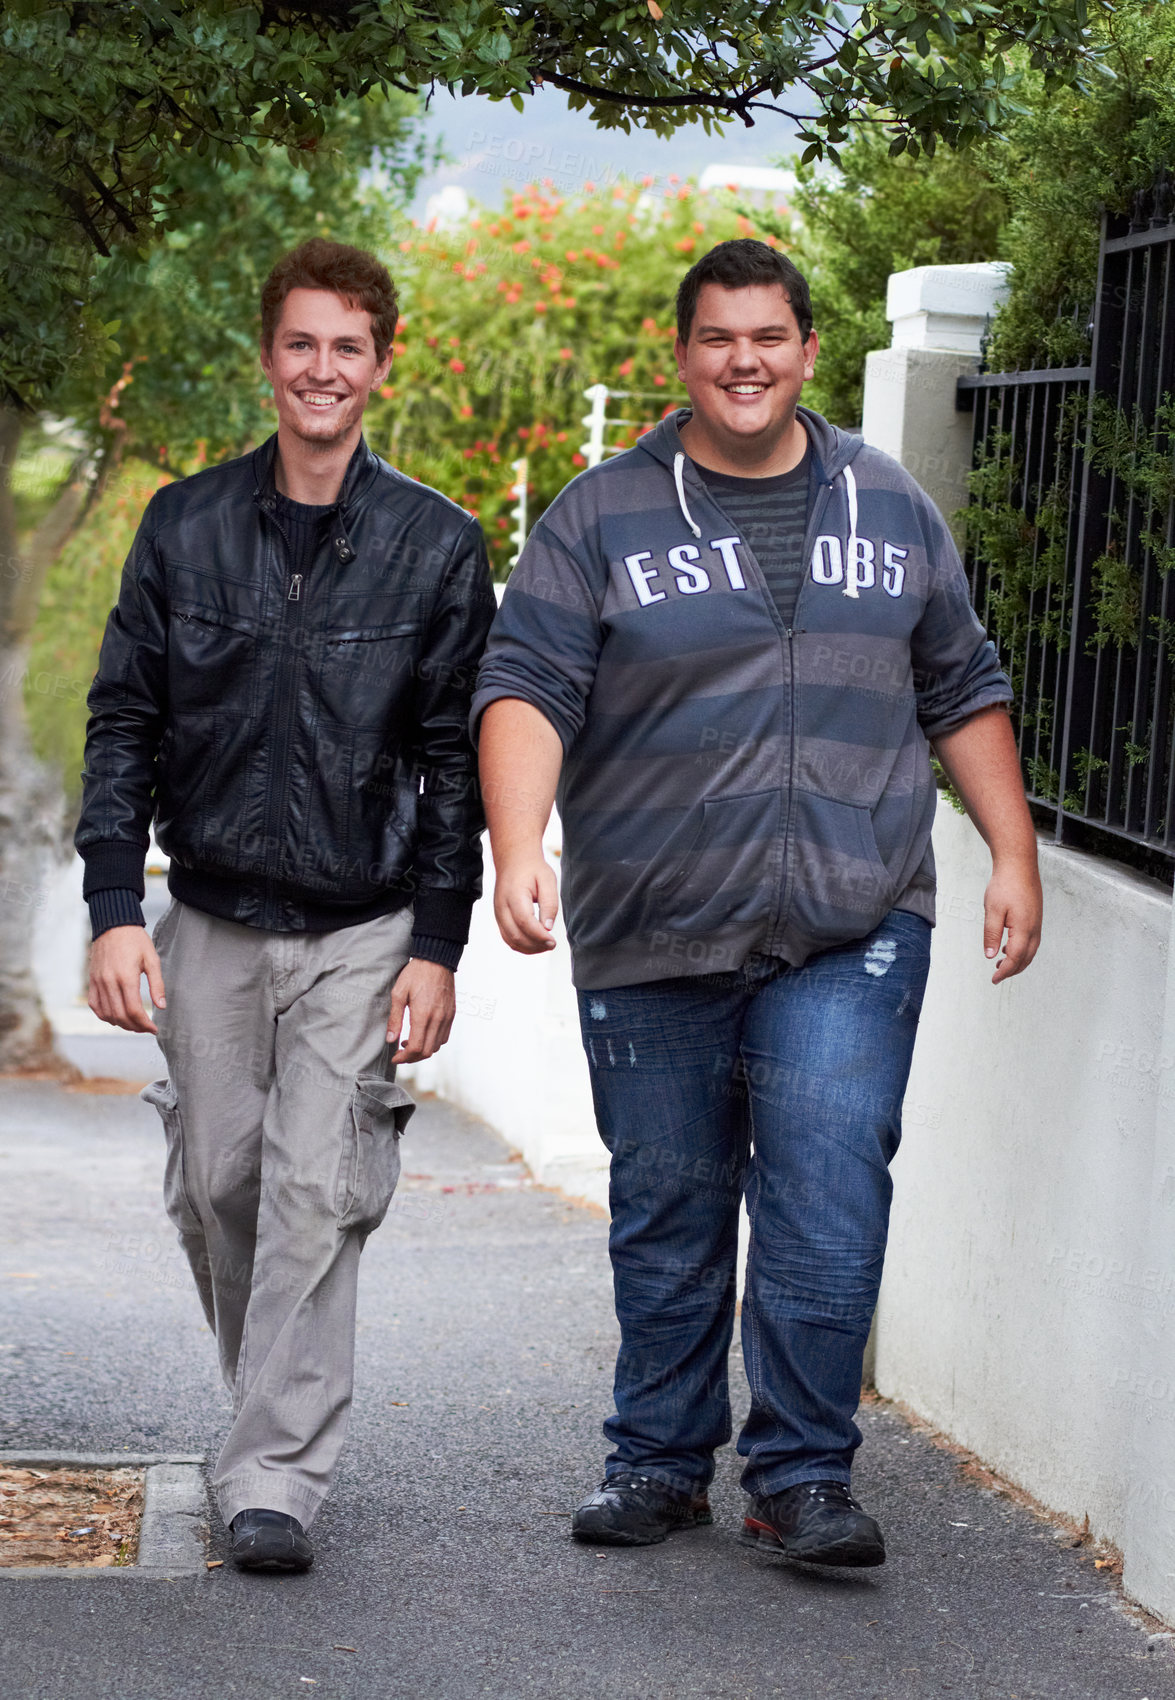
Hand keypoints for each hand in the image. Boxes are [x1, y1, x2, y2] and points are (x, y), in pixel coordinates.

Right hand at [89, 925, 165, 1033]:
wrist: (113, 925)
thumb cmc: (136, 941)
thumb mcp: (152, 959)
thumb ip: (157, 984)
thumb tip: (161, 1006)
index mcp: (126, 977)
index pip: (134, 1010)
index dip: (145, 1024)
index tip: (154, 1029)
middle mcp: (109, 982)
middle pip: (120, 1016)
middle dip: (135, 1027)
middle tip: (146, 1029)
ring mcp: (98, 982)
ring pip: (107, 1014)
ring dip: (121, 1024)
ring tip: (134, 1025)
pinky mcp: (92, 980)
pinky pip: (95, 1005)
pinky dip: (105, 1015)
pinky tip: (117, 1016)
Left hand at [387, 959, 455, 1063]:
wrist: (437, 960)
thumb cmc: (415, 974)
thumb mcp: (398, 993)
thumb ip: (395, 1019)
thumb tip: (390, 1039)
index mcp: (423, 1015)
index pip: (415, 1048)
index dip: (404, 1057)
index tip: (394, 1057)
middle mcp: (438, 1019)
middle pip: (426, 1052)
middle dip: (412, 1058)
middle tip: (400, 1054)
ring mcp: (447, 1017)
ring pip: (436, 1046)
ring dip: (422, 1050)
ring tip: (409, 1042)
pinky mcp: (451, 1014)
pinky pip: (444, 1037)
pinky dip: (433, 1042)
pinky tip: (423, 1034)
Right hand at [493, 853, 557, 953]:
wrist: (514, 860)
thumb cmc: (532, 869)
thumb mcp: (547, 879)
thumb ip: (549, 903)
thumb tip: (548, 927)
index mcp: (514, 895)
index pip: (525, 922)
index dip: (539, 935)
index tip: (553, 941)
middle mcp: (502, 907)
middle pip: (516, 935)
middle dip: (536, 945)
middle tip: (552, 944)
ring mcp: (498, 914)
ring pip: (511, 940)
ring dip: (529, 948)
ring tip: (546, 945)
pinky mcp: (499, 918)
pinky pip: (508, 938)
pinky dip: (522, 946)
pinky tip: (536, 943)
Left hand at [983, 857, 1042, 983]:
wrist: (1019, 864)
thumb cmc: (1005, 885)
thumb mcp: (992, 910)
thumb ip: (992, 934)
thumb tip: (990, 956)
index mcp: (1024, 928)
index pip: (1016, 958)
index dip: (1005, 971)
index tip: (994, 979)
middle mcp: (1034, 928)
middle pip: (1026, 958)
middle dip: (1013, 970)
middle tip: (997, 976)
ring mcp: (1037, 922)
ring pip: (1031, 950)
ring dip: (1018, 961)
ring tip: (1001, 964)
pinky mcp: (1035, 917)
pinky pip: (1032, 940)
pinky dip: (1022, 949)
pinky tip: (1009, 946)